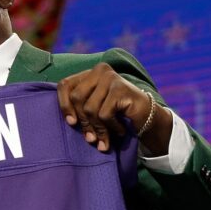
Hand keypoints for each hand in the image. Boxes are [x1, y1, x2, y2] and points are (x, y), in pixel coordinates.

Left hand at [57, 63, 171, 153]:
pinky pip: (104, 114)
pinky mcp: (120, 89)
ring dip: (97, 129)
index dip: (64, 105)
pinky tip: (119, 130)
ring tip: (104, 138)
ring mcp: (110, 78)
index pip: (65, 85)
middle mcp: (99, 71)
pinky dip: (110, 127)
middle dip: (83, 121)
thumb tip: (70, 121)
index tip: (71, 122)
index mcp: (88, 74)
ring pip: (90, 109)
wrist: (146, 117)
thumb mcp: (94, 109)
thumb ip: (79, 109)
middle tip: (91, 138)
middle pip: (76, 98)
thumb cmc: (116, 114)